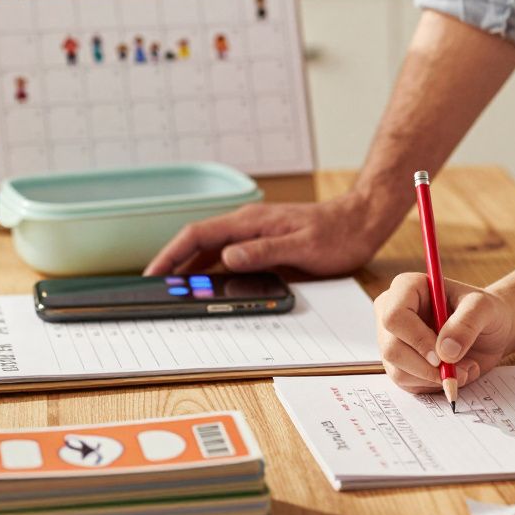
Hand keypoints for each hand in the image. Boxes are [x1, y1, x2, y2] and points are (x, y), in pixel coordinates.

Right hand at [145, 192, 388, 276]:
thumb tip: (228, 259)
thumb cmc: (337, 233)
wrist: (361, 221)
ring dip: (192, 271)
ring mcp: (255, 234)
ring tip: (176, 292)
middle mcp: (247, 225)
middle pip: (199, 244)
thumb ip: (264, 252)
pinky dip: (214, 272)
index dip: (172, 253)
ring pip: (212, 252)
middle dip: (174, 265)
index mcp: (251, 221)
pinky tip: (209, 287)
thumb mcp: (303, 246)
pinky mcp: (264, 245)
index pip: (198, 234)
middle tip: (156, 288)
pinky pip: (230, 258)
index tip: (154, 272)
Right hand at [374, 273, 514, 392]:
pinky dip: (433, 385)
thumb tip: (445, 351)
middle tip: (456, 370)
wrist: (489, 331)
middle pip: (392, 349)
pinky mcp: (400, 364)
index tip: (442, 356)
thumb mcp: (483, 308)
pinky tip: (453, 373)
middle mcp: (393, 313)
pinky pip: (407, 384)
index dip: (417, 339)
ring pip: (398, 371)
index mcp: (407, 288)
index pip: (394, 316)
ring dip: (434, 378)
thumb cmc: (484, 311)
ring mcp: (393, 340)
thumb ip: (466, 324)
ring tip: (463, 368)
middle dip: (426, 367)